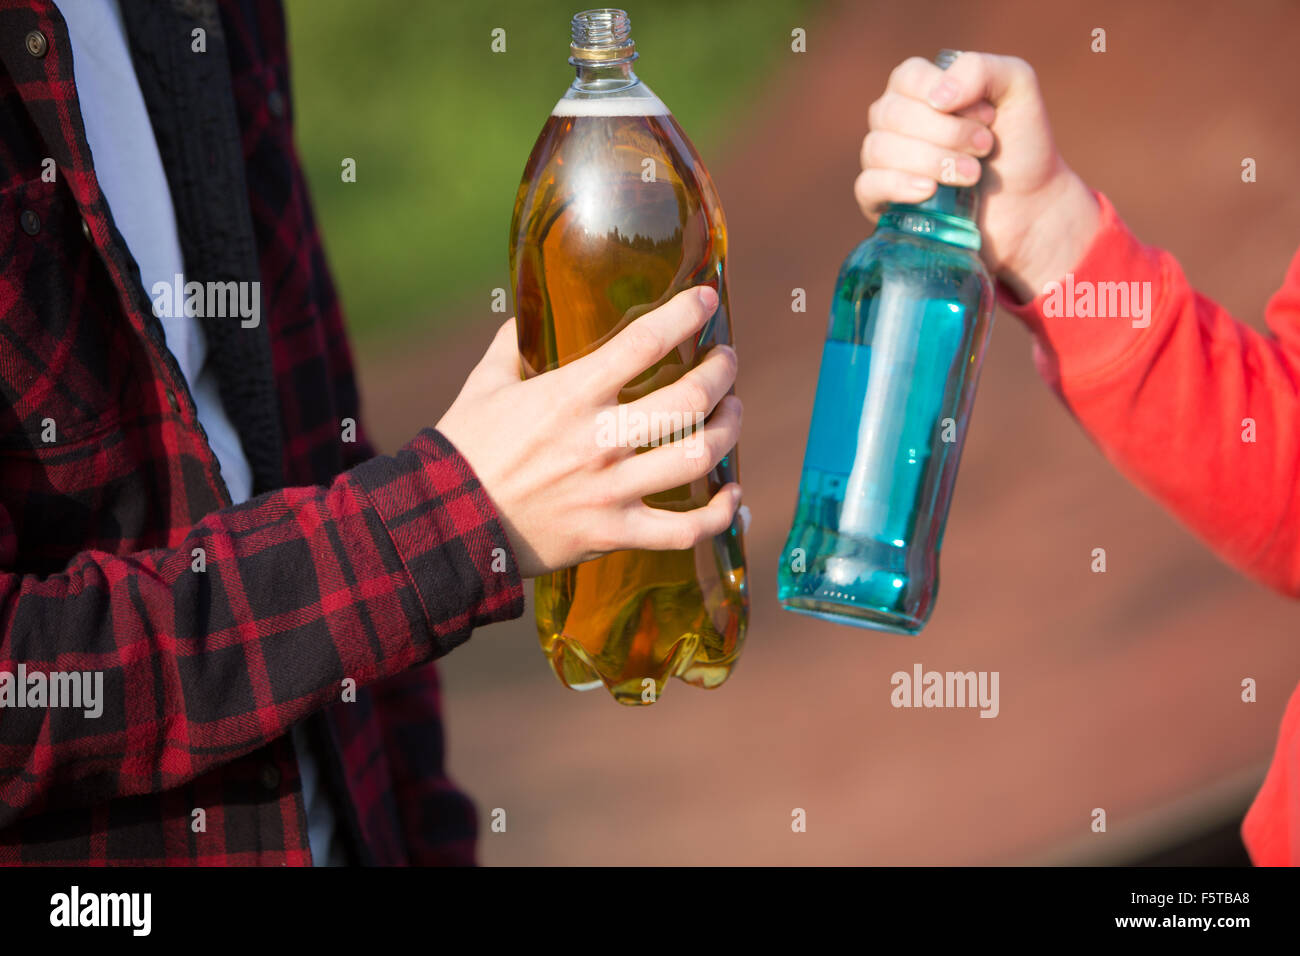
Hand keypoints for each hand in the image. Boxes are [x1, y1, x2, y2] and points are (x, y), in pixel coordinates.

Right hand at [436, 286, 742, 577]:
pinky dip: (719, 513)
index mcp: (570, 395)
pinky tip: (731, 493)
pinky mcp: (614, 533)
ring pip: (697, 457)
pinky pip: (686, 529)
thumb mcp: (483, 385)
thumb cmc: (464, 450)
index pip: (644, 342)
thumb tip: (524, 315)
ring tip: (730, 412)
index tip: (706, 299)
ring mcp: (611, 490)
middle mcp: (599, 441)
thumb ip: (511, 346)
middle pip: (688, 399)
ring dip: (727, 429)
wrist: (445, 526)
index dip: (686, 314)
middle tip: (724, 362)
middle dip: (720, 373)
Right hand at [855, 52, 1101, 302]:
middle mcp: (895, 123)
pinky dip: (897, 185)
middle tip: (985, 146)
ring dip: (932, 160)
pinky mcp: (882, 201)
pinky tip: (928, 191)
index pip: (907, 77)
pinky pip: (867, 186)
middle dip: (946, 132)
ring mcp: (885, 163)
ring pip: (879, 149)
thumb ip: (981, 69)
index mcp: (920, 90)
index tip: (987, 115)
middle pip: (892, 113)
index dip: (943, 93)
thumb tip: (936, 98)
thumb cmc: (1021, 145)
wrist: (1030, 206)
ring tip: (972, 175)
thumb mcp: (1018, 88)